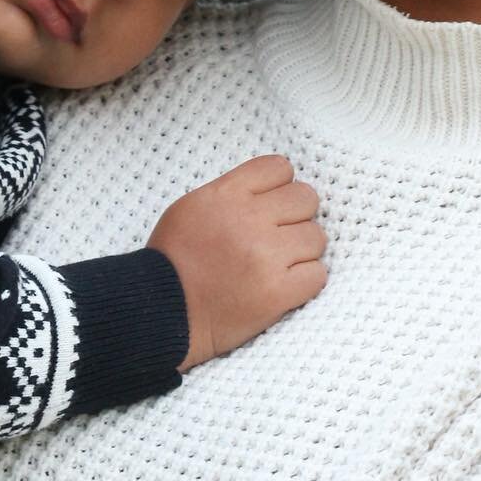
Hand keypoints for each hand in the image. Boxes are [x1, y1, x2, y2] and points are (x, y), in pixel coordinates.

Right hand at [149, 154, 326, 371]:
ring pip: (316, 237)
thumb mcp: (191, 207)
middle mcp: (249, 220)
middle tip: (277, 236)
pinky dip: (304, 281)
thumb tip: (272, 189)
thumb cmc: (174, 260)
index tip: (271, 204)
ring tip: (277, 264)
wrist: (163, 313)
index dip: (279, 186)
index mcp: (226, 194)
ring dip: (301, 251)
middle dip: (295, 216)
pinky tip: (283, 285)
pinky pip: (318, 274)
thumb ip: (232, 192)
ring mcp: (266, 257)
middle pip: (305, 199)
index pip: (279, 167)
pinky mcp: (278, 292)